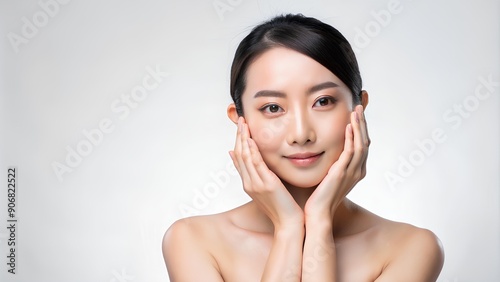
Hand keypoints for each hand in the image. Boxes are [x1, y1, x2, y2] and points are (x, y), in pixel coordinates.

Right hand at [229, 117, 303, 229]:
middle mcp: (249, 183)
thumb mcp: (268, 188)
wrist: (288, 224)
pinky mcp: (266, 184)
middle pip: (239, 155)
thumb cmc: (283, 207)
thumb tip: (256, 162)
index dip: (238, 141)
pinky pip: (256, 164)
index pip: (238, 158)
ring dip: (243, 138)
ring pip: (244, 157)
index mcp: (249, 184)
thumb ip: (260, 175)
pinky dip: (252, 151)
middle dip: (239, 136)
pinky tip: (251, 140)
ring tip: (244, 124)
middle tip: (240, 120)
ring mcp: (256, 184)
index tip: (240, 127)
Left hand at [304, 105, 369, 219]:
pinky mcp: (342, 173)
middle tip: (359, 107)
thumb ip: (333, 164)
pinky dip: (351, 138)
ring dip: (359, 126)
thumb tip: (328, 153)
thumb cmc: (320, 197)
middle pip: (365, 141)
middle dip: (362, 123)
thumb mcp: (329, 176)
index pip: (362, 145)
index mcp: (356, 171)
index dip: (361, 129)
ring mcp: (351, 173)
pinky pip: (350, 152)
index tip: (357, 114)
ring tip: (356, 111)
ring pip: (361, 144)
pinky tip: (348, 126)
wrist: (317, 214)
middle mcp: (358, 171)